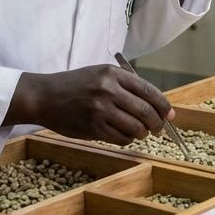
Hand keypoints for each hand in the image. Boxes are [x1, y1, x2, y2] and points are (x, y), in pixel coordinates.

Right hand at [7, 65, 174, 145]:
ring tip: (140, 132)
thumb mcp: (100, 74)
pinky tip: (124, 136)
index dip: (164, 106)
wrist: (44, 96)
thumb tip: (155, 104)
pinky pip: (121, 138)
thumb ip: (126, 85)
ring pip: (136, 127)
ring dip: (142, 133)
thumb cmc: (75, 85)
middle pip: (146, 111)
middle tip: (158, 129)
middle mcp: (109, 90)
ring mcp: (101, 109)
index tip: (170, 115)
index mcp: (113, 74)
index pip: (149, 91)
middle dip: (157, 123)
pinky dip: (127, 140)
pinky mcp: (93, 127)